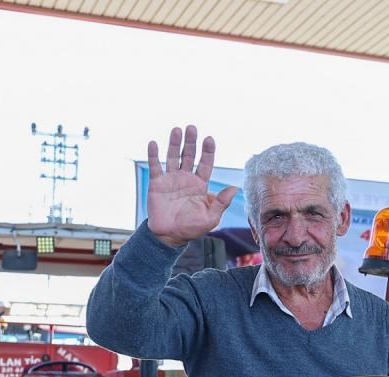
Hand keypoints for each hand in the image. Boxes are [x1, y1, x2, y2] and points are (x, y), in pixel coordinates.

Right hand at [145, 125, 239, 247]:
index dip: (208, 151)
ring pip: (173, 157)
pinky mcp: (156, 184)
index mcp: (200, 185)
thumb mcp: (211, 218)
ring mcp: (171, 180)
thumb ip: (221, 202)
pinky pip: (155, 166)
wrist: (169, 236)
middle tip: (192, 128)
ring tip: (176, 129)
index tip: (209, 139)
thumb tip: (234, 188)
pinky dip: (153, 155)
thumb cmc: (192, 228)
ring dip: (174, 143)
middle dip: (191, 142)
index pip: (205, 163)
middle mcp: (186, 179)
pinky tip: (153, 143)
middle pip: (189, 155)